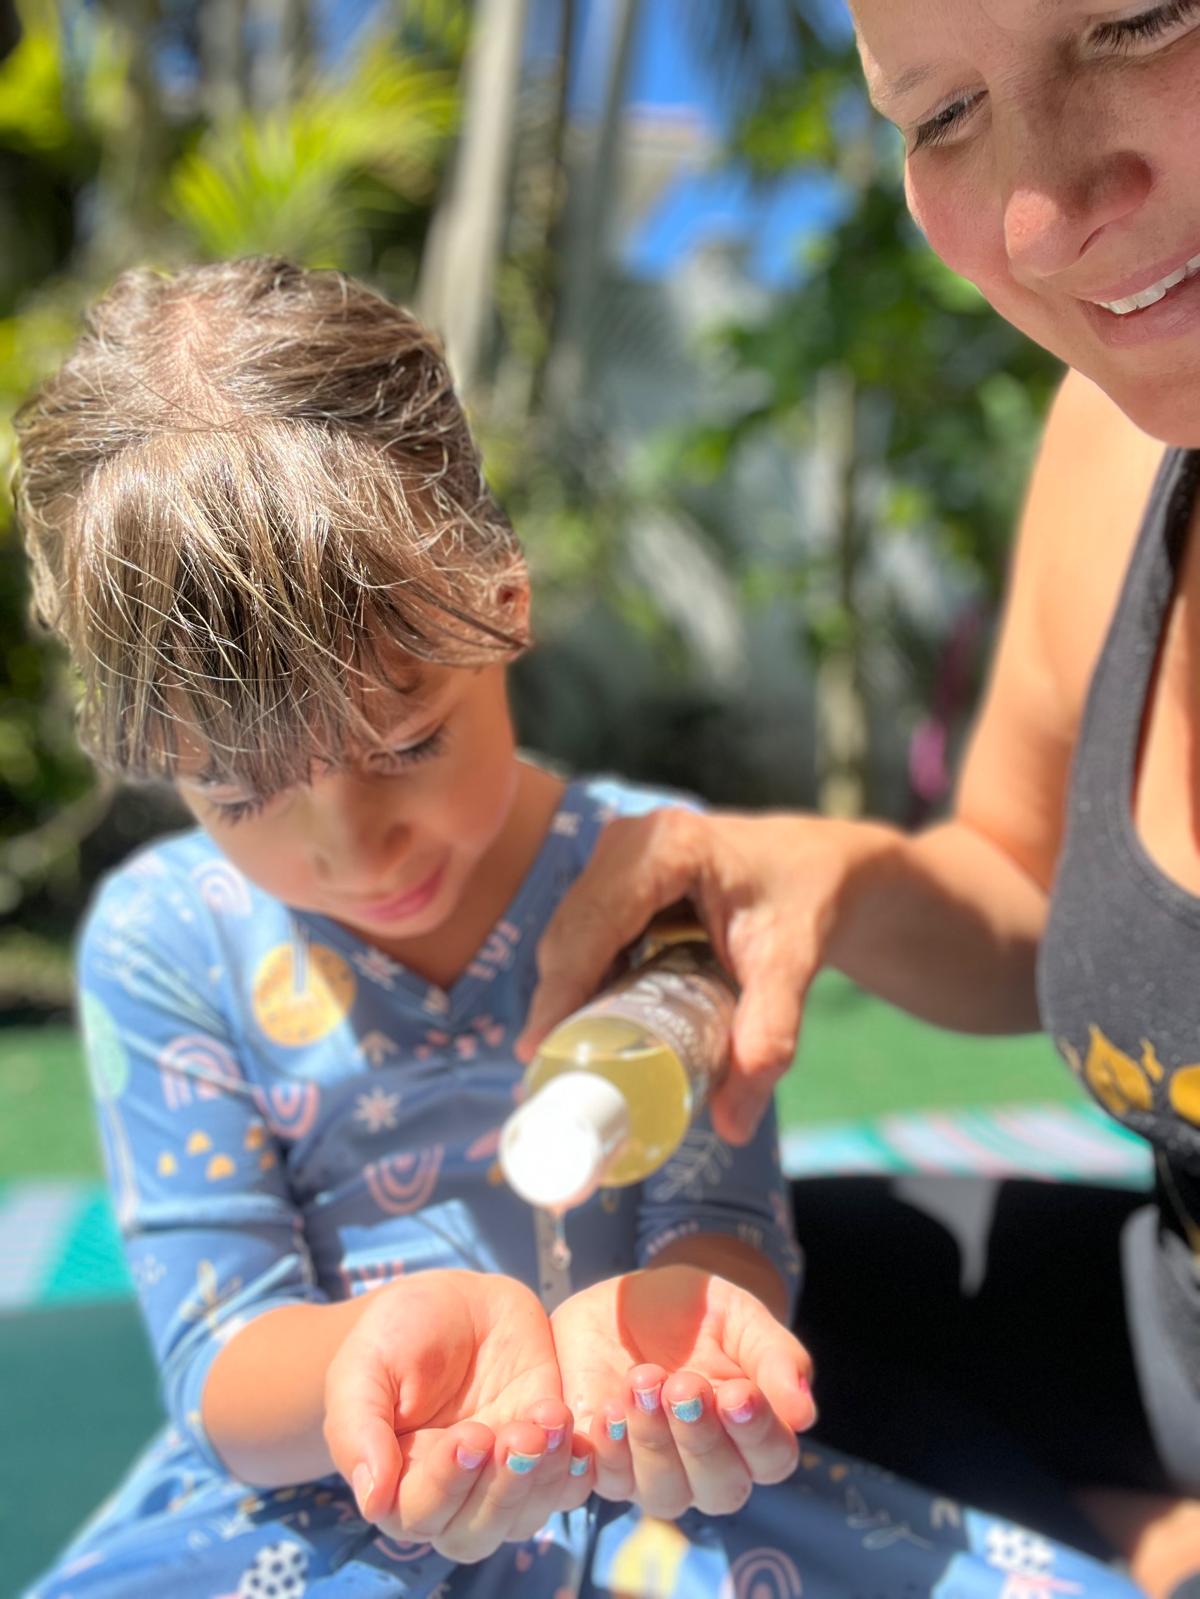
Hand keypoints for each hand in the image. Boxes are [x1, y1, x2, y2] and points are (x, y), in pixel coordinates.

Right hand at [324, 1270, 589, 1560]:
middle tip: (517, 1433)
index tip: (469, 1436)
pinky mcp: (546, 1451)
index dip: (446, 1482)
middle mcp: (454, 1496)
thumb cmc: (395, 1337)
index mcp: (400, 1485)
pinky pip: (567, 1483)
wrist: (453, 1303)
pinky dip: (577, 1466)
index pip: (421, 1512)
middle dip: (502, 1487)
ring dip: (543, 1475)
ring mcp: (504, 1477)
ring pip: (526, 1513)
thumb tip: (371, 1501)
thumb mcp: (364, 1368)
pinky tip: (578, 1432)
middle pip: (477, 1530)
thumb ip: (359, 1431)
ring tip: (550, 1421)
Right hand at [516, 807, 894, 1142]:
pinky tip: (595, 1027)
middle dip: (558, 1004)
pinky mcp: (615, 876)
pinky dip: (586, 981)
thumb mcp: (791, 964)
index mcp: (665, 848)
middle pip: (571, 932)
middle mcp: (628, 841)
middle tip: (554, 1074)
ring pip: (571, 935)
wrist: (818, 865)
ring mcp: (616, 855)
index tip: (538, 1052)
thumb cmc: (806, 898)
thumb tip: (731, 1124)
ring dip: (567, 996)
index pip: (593, 925)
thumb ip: (768, 1036)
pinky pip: (587, 934)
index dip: (560, 990)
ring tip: (569, 1060)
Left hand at [550, 1264, 814, 1518]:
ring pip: (663, 1492)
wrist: (630, 1300)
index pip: (771, 1456)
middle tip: (682, 1384)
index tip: (737, 1393)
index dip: (757, 1431)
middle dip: (700, 1437)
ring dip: (651, 1441)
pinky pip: (606, 1480)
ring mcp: (657, 1473)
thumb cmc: (698, 1312)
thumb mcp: (740, 1317)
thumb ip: (774, 1358)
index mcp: (754, 1433)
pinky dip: (603, 1453)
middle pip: (719, 1487)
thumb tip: (804, 1413)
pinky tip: (601, 1414)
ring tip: (639, 1383)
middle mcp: (710, 1467)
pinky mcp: (608, 1465)